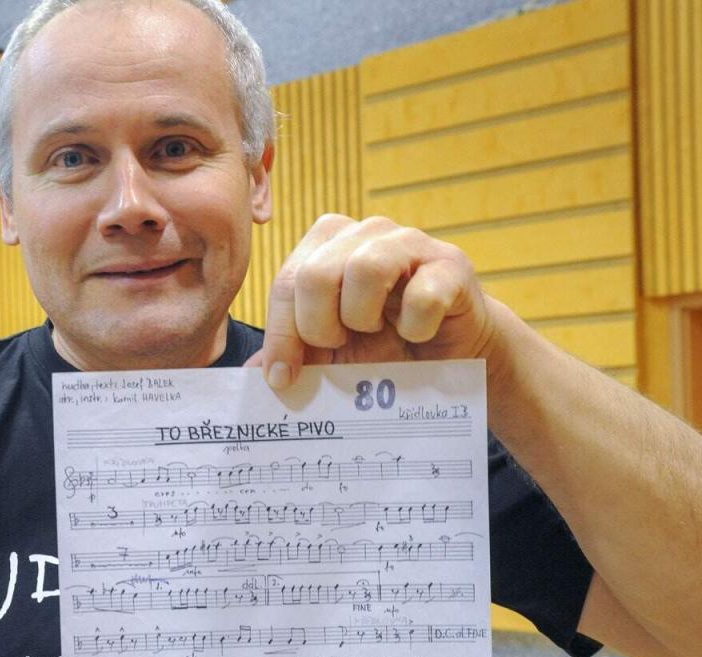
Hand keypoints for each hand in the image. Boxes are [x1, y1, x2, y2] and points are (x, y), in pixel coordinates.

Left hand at [250, 214, 497, 387]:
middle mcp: (365, 233)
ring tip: (375, 332)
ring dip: (363, 316)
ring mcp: (410, 243)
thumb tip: (249, 373)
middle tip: (339, 345)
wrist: (450, 357)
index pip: (287, 282)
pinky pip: (422, 294)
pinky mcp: (452, 265)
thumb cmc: (384, 348)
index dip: (281, 334)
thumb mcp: (330, 353)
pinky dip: (414, 326)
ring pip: (365, 269)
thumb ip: (291, 355)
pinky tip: (416, 335)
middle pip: (316, 274)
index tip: (283, 378)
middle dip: (319, 326)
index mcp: (326, 245)